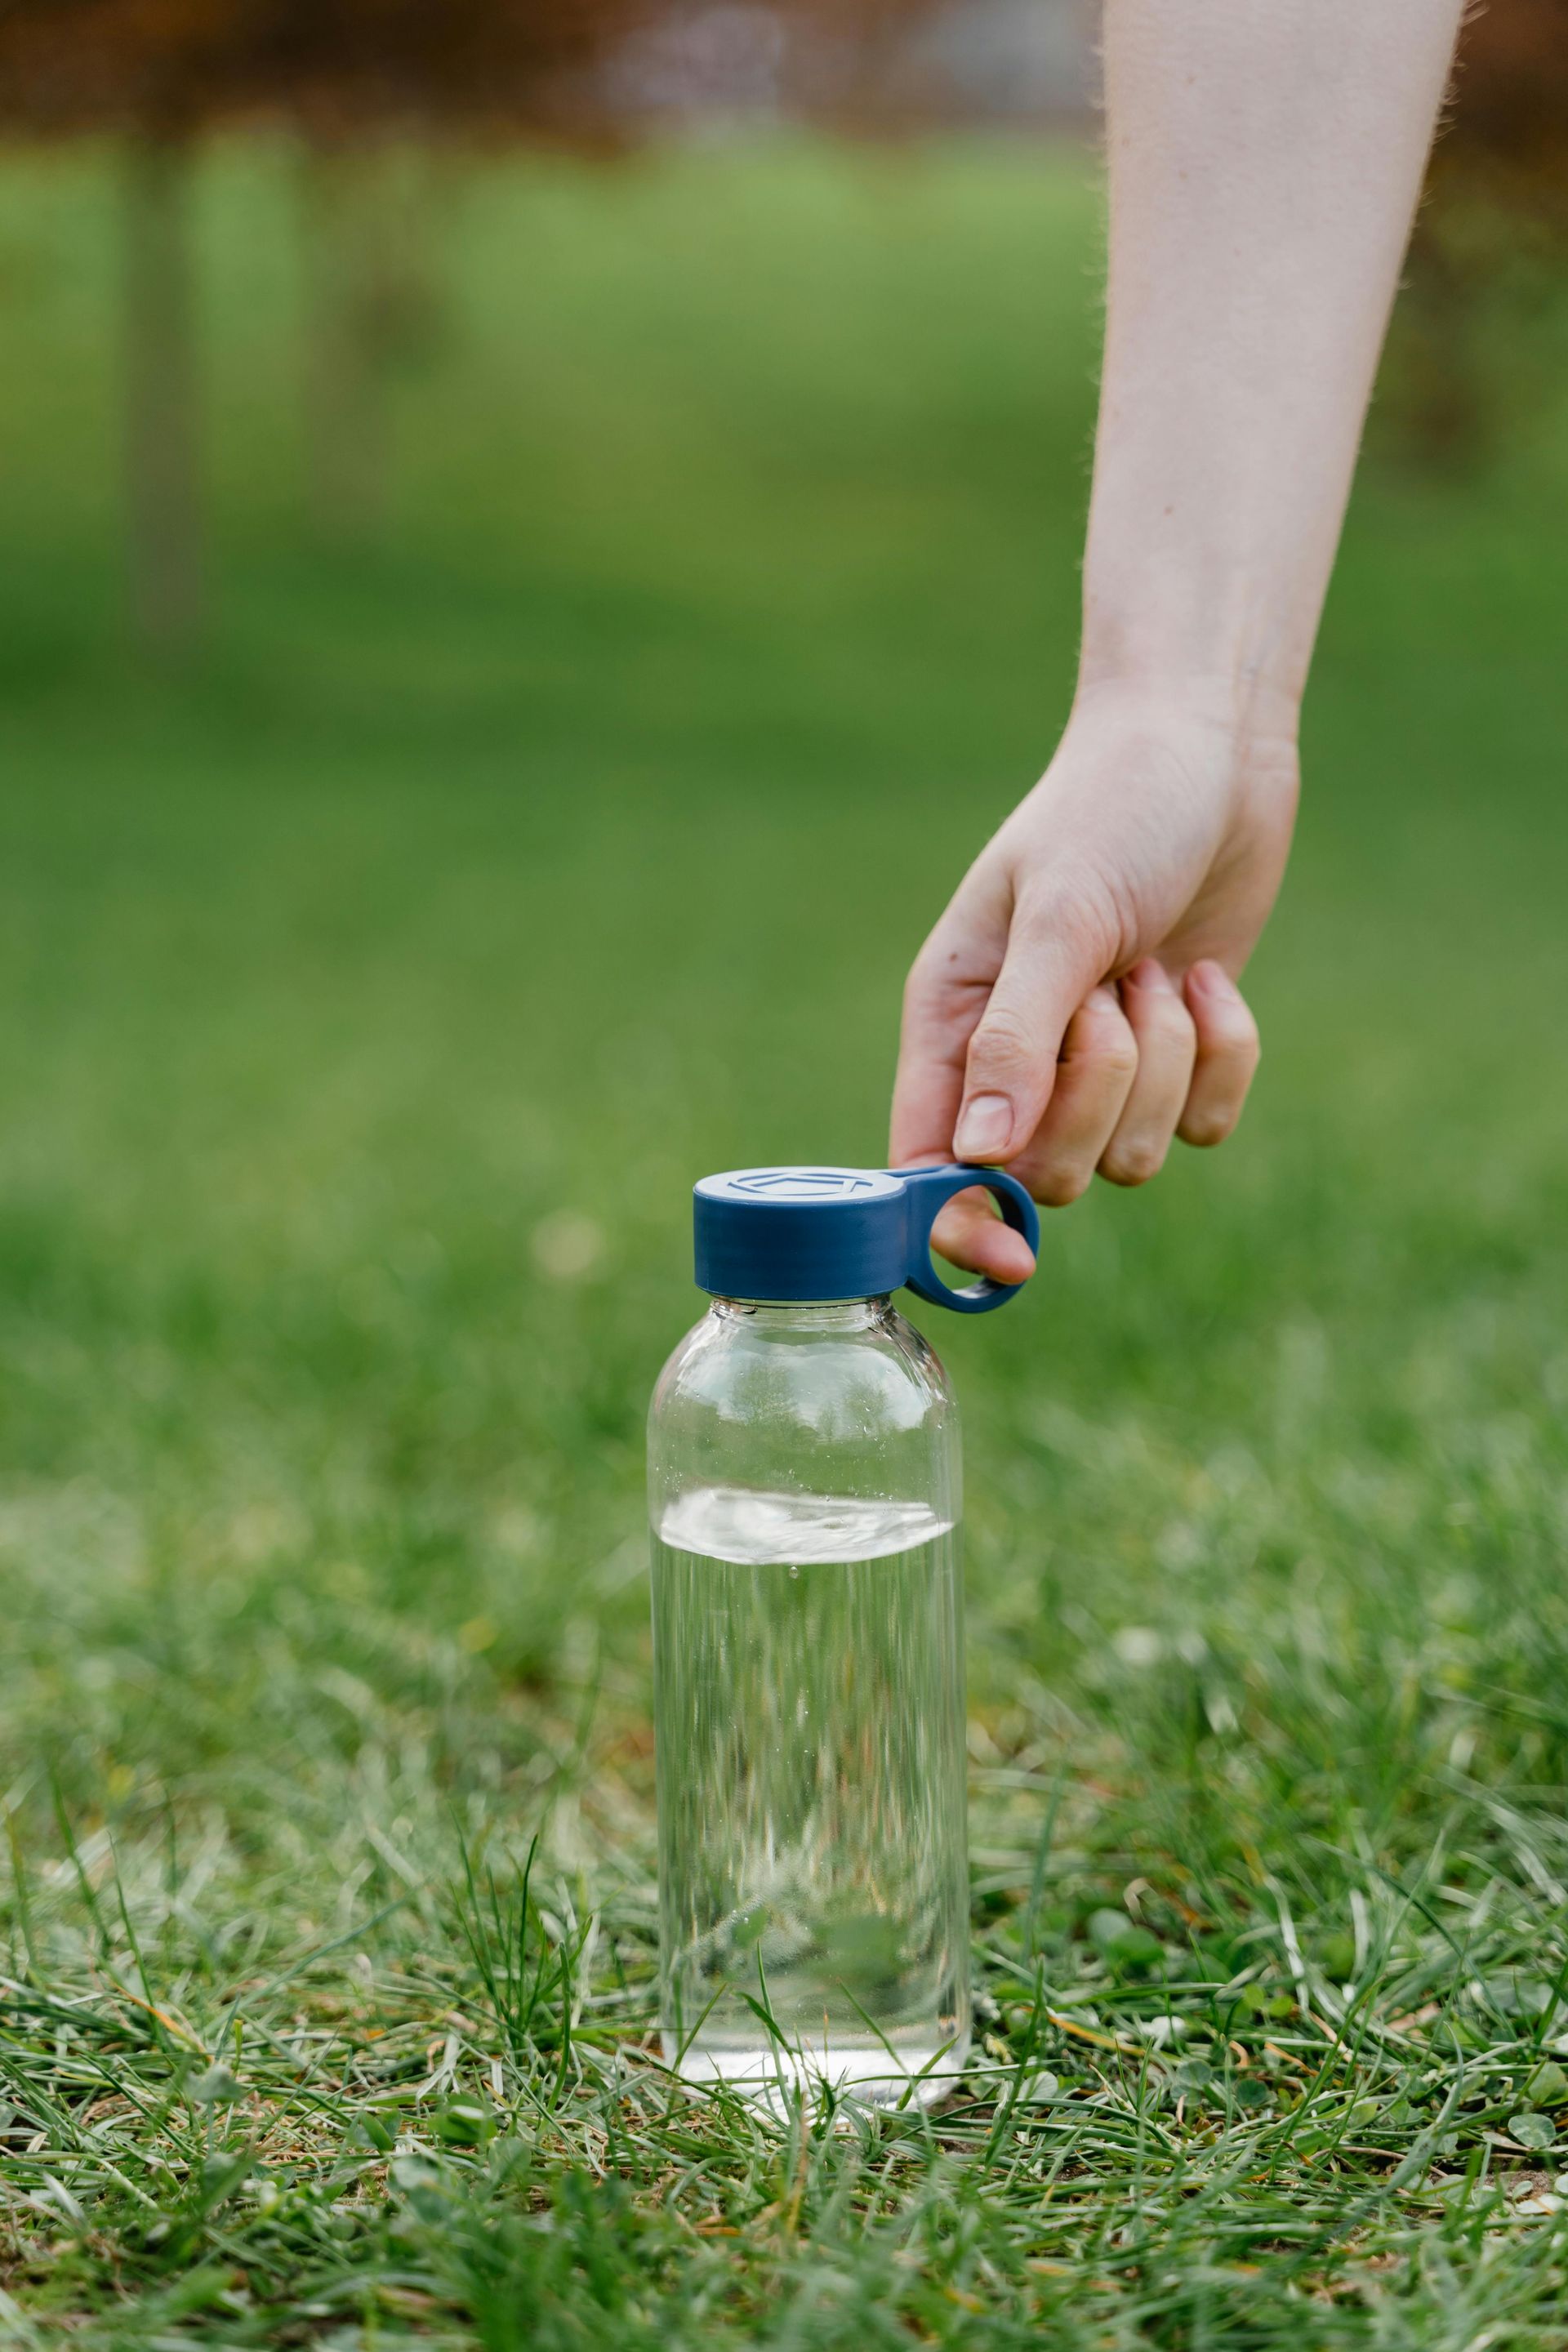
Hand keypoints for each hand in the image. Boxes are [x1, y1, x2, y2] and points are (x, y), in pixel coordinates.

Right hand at [889, 677, 1299, 1280]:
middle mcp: (1013, 1061)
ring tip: (1153, 966)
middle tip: (1108, 998)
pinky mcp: (1179, 1061)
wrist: (1210, 749)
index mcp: (950, 1023)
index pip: (930, 1165)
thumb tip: (979, 1159)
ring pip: (1132, 1157)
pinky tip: (1202, 974)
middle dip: (1097, 1099)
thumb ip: (1014, 1039)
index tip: (1011, 1262)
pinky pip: (1206, 1124)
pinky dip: (1222, 1054)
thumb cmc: (1111, 811)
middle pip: (1044, 1176)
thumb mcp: (1057, 915)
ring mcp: (1098, 1067)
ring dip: (1164, 1061)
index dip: (959, 1227)